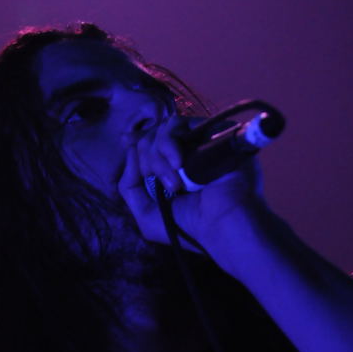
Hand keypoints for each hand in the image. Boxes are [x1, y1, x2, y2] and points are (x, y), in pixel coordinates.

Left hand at [117, 115, 265, 251]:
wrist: (223, 225)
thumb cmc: (189, 227)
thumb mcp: (147, 216)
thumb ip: (129, 186)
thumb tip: (129, 150)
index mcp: (171, 170)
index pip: (146, 145)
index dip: (135, 145)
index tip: (131, 150)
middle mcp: (184, 153)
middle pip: (149, 138)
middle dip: (148, 162)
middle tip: (165, 186)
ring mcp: (198, 141)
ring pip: (159, 131)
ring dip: (158, 158)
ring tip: (175, 184)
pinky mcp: (210, 131)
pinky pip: (176, 124)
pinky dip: (168, 144)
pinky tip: (178, 164)